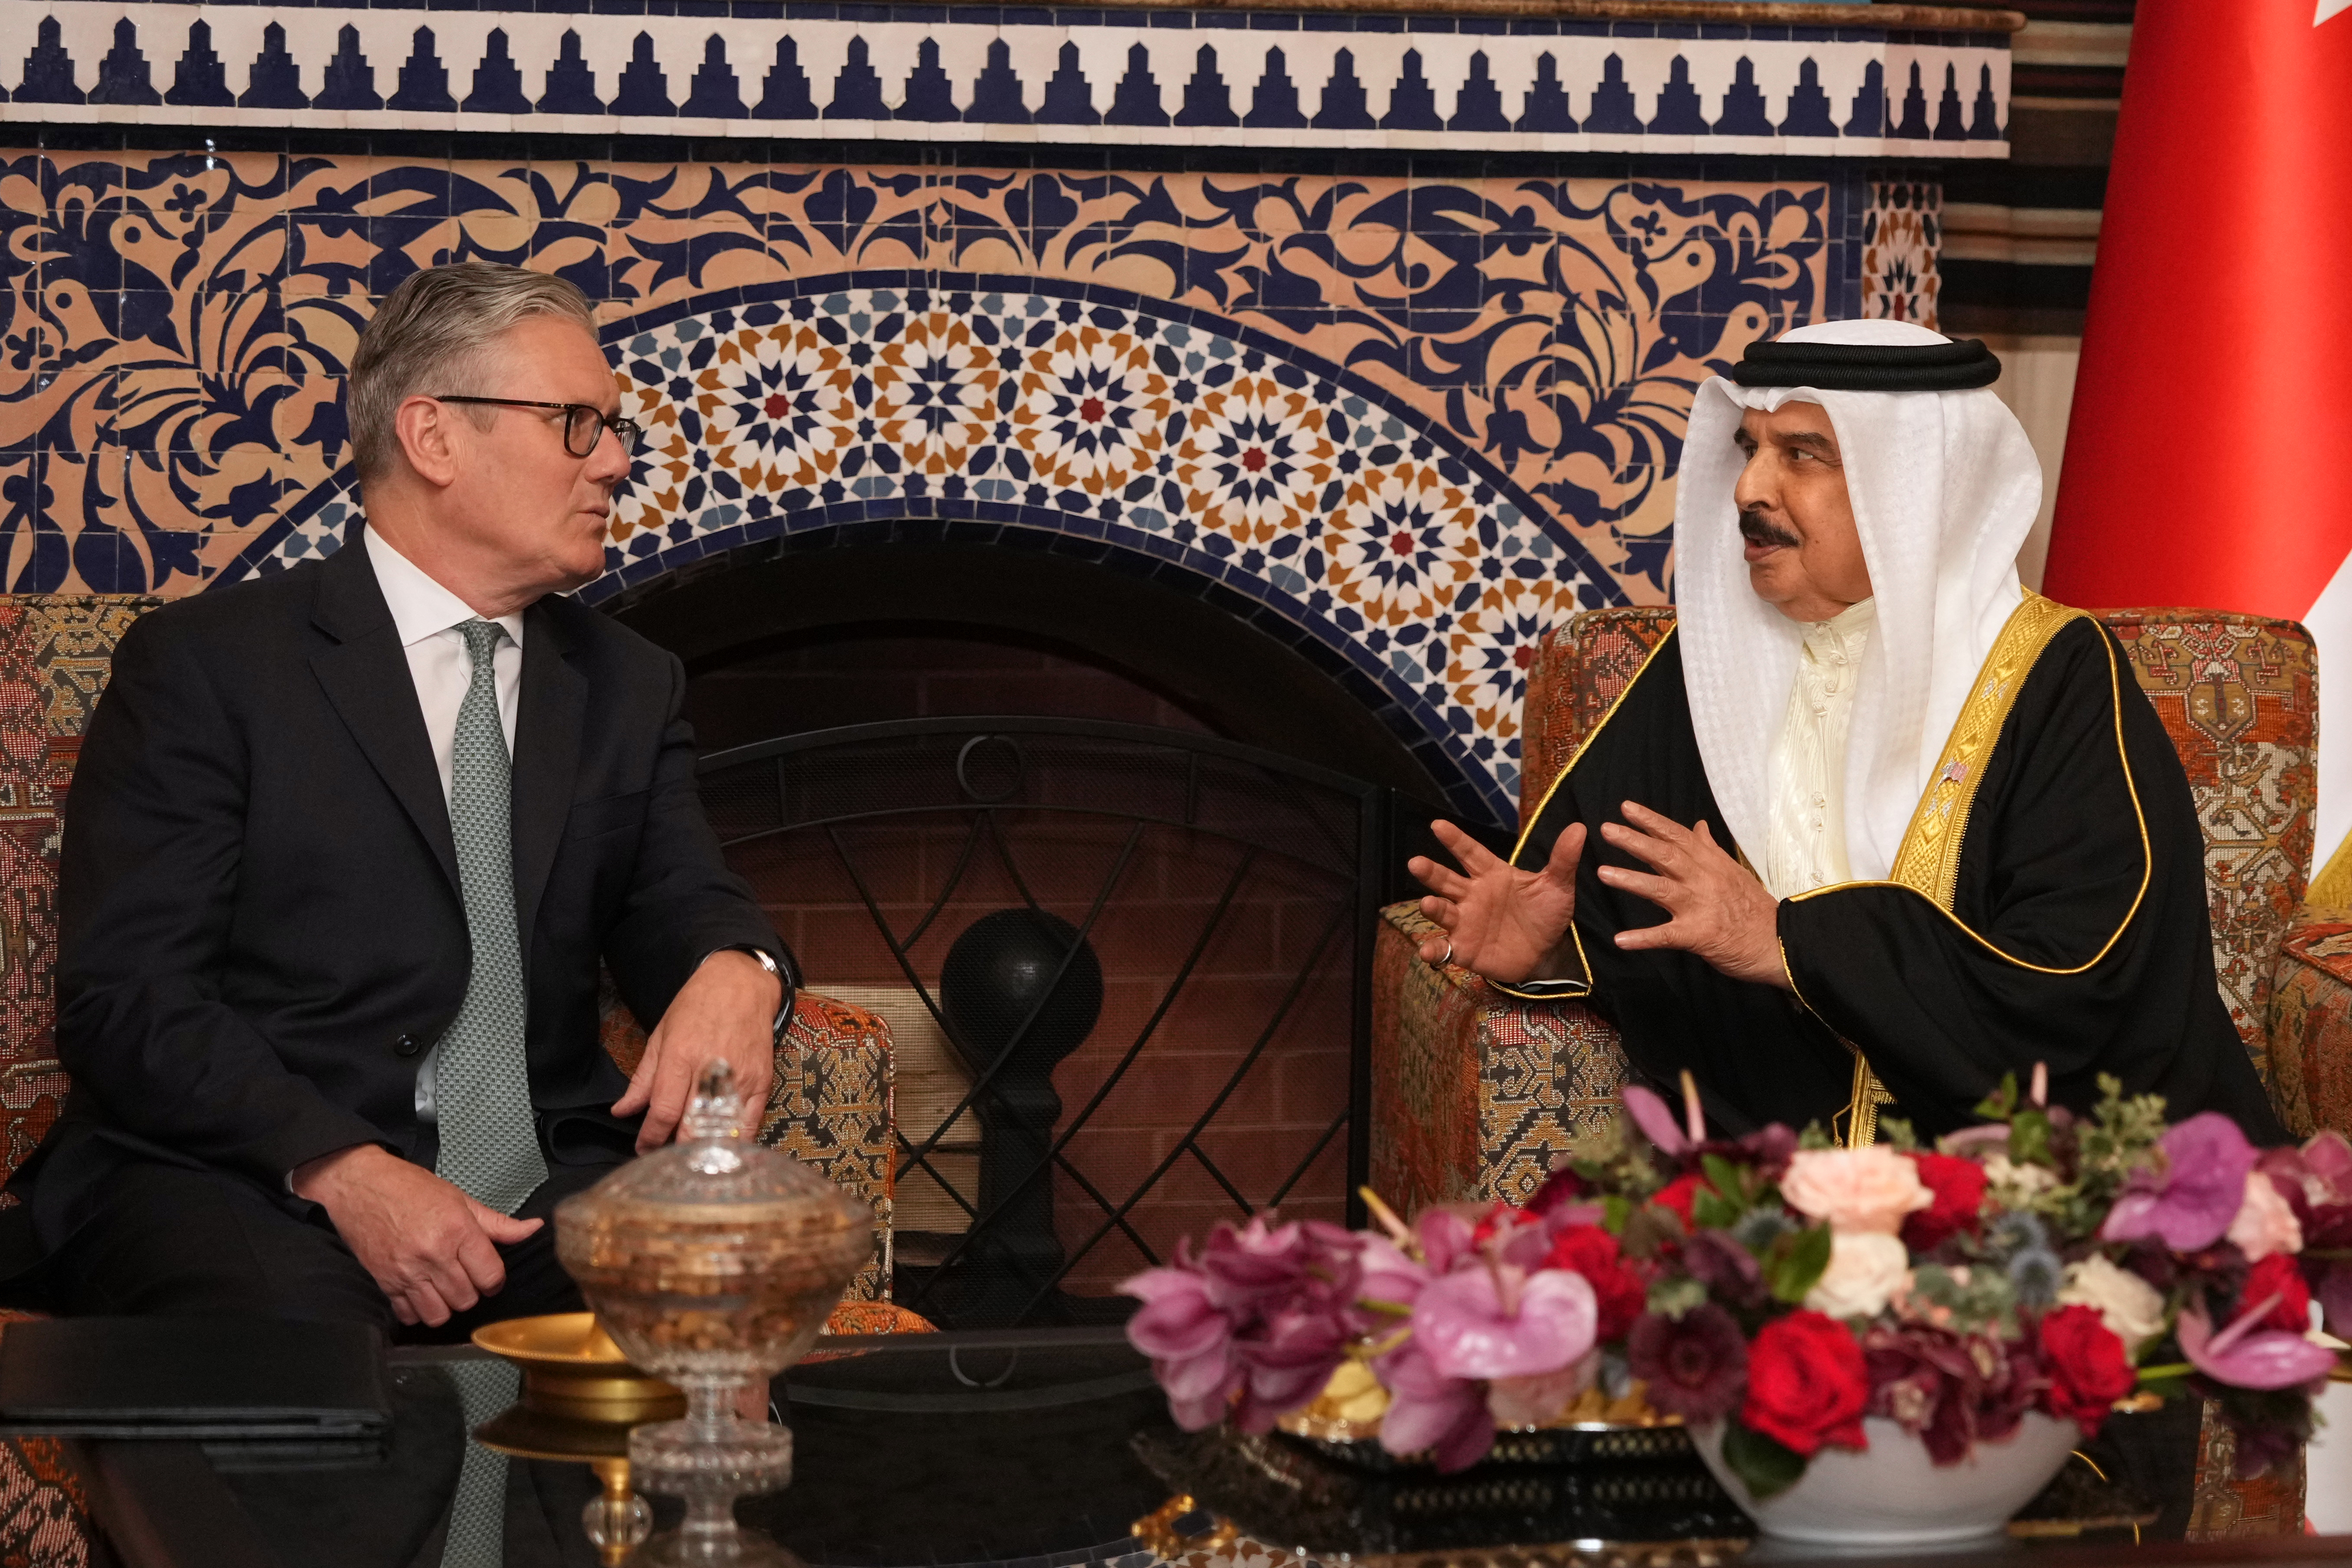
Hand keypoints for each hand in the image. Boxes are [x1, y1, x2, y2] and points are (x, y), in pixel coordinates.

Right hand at [290, 1144, 541, 1326]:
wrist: (360, 1184)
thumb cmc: (409, 1187)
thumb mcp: (460, 1199)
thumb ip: (498, 1223)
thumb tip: (533, 1228)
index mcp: (457, 1230)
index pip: (490, 1275)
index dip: (494, 1279)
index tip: (488, 1274)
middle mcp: (433, 1254)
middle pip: (467, 1298)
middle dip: (471, 1291)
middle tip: (465, 1277)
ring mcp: (407, 1271)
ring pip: (439, 1314)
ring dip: (447, 1305)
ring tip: (444, 1288)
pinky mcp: (384, 1282)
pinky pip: (409, 1315)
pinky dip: (418, 1311)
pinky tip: (421, 1294)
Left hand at [612, 949, 780, 1151]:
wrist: (742, 984)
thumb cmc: (697, 1005)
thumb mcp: (661, 1034)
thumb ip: (643, 1078)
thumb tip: (622, 1111)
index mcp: (681, 1056)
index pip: (663, 1111)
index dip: (650, 1138)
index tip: (642, 1149)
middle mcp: (711, 1069)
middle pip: (691, 1127)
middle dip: (674, 1149)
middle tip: (663, 1156)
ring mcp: (740, 1078)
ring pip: (721, 1130)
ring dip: (702, 1149)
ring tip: (688, 1155)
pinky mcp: (762, 1082)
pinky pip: (749, 1125)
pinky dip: (734, 1142)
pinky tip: (720, 1147)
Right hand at [1406, 819, 1585, 984]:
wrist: (1547, 954)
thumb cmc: (1546, 915)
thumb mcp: (1557, 887)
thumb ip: (1563, 860)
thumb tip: (1579, 828)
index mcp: (1492, 875)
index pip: (1470, 853)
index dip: (1455, 840)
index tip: (1437, 825)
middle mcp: (1472, 895)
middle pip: (1447, 880)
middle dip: (1431, 872)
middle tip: (1416, 863)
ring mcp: (1465, 922)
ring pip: (1443, 911)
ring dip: (1432, 908)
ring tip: (1428, 904)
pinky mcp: (1464, 949)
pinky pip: (1444, 948)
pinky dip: (1434, 950)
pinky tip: (1427, 952)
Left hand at [1597, 801, 1787, 986]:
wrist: (1779, 942)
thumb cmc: (1754, 908)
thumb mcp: (1733, 871)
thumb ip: (1709, 849)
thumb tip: (1698, 825)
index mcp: (1710, 863)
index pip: (1677, 836)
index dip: (1651, 821)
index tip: (1626, 808)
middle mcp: (1703, 880)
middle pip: (1666, 855)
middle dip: (1635, 841)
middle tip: (1606, 829)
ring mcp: (1700, 906)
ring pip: (1661, 889)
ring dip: (1631, 880)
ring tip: (1603, 873)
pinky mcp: (1699, 935)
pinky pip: (1666, 936)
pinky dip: (1643, 938)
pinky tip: (1621, 940)